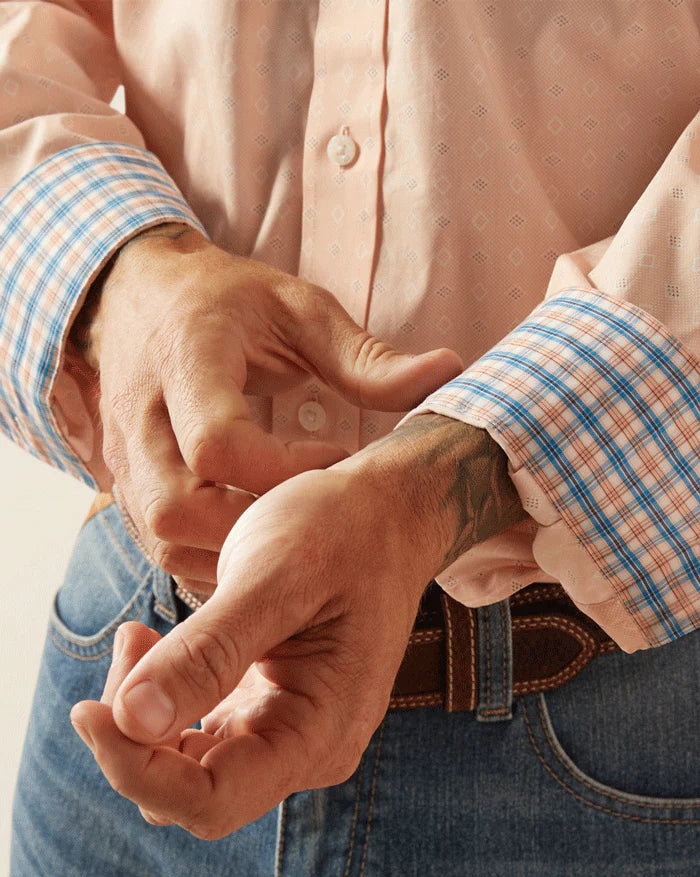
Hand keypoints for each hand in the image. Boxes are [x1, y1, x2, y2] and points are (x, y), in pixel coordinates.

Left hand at [71, 414, 525, 838]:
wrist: (388, 513)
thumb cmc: (345, 533)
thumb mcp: (277, 577)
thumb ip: (209, 650)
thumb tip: (132, 720)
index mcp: (320, 732)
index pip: (211, 798)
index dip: (135, 769)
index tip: (88, 710)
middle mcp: (306, 748)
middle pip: (189, 788)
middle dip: (137, 733)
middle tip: (134, 638)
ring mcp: (288, 731)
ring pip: (186, 764)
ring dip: (145, 713)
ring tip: (143, 633)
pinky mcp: (270, 707)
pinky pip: (199, 732)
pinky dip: (165, 696)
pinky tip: (158, 641)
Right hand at [72, 222, 462, 593]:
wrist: (140, 297)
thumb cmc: (227, 301)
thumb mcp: (300, 311)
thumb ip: (366, 358)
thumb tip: (450, 373)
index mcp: (187, 359)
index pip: (218, 443)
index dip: (286, 471)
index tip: (337, 459)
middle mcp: (141, 416)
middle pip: (179, 509)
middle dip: (259, 529)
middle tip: (318, 514)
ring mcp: (123, 457)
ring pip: (165, 539)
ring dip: (236, 551)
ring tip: (293, 531)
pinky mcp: (123, 484)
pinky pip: (160, 546)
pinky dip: (212, 555)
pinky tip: (258, 539)